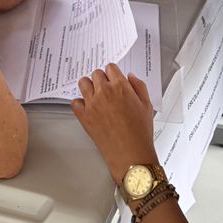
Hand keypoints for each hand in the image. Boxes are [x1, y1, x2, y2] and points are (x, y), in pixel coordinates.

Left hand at [72, 64, 157, 184]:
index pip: (110, 67)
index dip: (113, 73)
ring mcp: (92, 104)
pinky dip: (80, 103)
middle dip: (102, 79)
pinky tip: (88, 107)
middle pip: (96, 74)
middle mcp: (104, 92)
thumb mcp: (147, 105)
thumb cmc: (140, 133)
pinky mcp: (84, 117)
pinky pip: (75, 102)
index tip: (114, 78)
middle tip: (106, 88)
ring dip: (89, 86)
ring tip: (96, 94)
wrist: (131, 155)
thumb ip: (139, 86)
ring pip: (83, 83)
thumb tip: (130, 77)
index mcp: (120, 87)